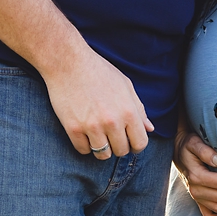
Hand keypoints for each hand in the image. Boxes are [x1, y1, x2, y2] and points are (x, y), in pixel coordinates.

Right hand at [41, 43, 151, 158]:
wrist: (67, 61)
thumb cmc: (98, 71)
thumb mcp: (125, 86)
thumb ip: (139, 109)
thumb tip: (149, 129)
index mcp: (128, 112)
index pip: (140, 144)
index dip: (136, 145)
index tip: (128, 140)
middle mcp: (112, 122)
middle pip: (121, 151)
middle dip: (118, 146)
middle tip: (110, 135)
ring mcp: (92, 126)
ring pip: (103, 155)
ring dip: (101, 148)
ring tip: (98, 136)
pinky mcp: (73, 128)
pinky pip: (83, 150)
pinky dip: (84, 145)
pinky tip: (84, 134)